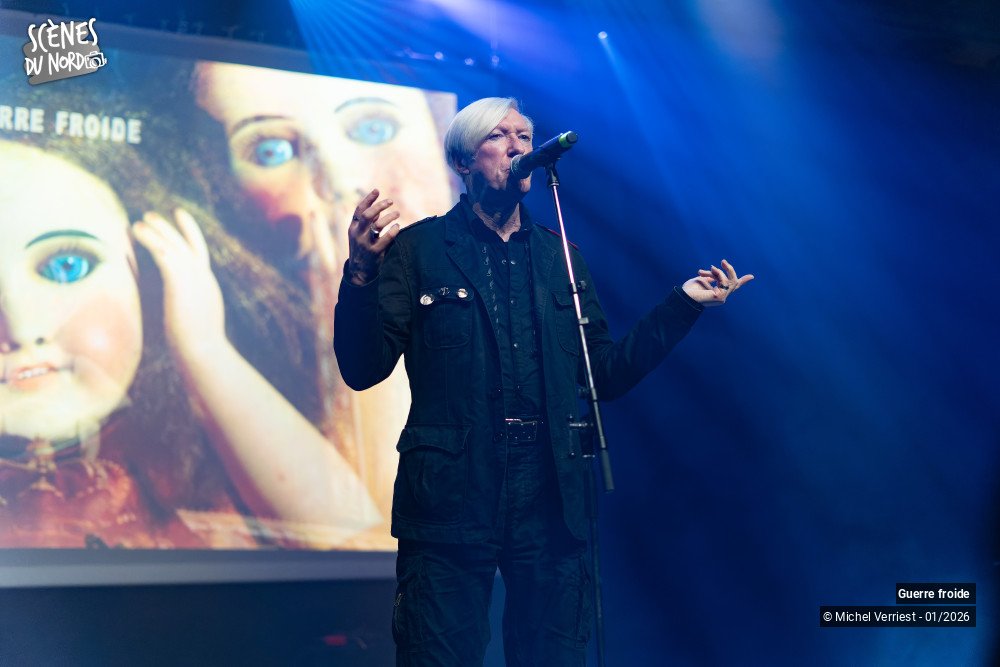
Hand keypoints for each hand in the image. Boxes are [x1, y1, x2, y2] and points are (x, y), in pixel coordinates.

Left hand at [132, 208, 226, 356]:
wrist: (203, 352)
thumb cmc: (197, 346)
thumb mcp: (193, 320)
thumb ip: (185, 306)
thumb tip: (176, 306)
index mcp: (207, 286)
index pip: (199, 253)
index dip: (189, 233)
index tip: (180, 217)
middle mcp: (203, 277)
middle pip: (188, 244)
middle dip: (170, 228)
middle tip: (151, 215)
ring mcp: (194, 278)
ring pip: (175, 245)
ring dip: (157, 230)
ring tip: (141, 220)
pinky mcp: (180, 281)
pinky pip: (163, 253)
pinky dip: (150, 239)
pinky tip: (137, 231)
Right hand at [346, 188, 400, 285]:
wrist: (358, 272)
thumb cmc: (362, 250)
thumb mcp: (360, 235)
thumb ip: (368, 223)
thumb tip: (379, 210)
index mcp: (353, 228)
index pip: (359, 210)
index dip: (368, 199)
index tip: (377, 190)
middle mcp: (357, 234)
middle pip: (367, 215)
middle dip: (379, 206)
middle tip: (390, 201)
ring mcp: (365, 243)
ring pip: (377, 225)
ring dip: (389, 217)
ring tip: (397, 213)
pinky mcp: (374, 252)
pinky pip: (385, 238)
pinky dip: (393, 231)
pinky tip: (397, 227)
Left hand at [682, 259, 753, 306]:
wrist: (683, 296)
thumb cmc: (689, 290)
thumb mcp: (702, 280)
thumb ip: (711, 277)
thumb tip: (715, 272)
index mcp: (718, 292)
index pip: (732, 287)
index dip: (742, 281)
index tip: (751, 276)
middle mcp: (722, 296)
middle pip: (734, 281)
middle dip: (729, 270)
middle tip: (723, 261)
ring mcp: (722, 298)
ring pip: (730, 280)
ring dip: (718, 272)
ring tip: (709, 269)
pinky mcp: (720, 297)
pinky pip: (724, 281)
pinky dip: (718, 274)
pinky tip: (709, 272)